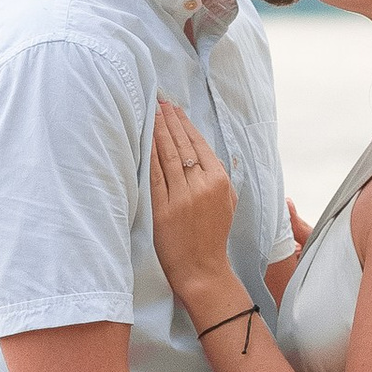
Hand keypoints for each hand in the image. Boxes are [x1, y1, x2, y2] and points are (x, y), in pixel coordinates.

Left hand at [150, 99, 239, 310]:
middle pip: (183, 145)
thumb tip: (209, 154)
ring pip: (168, 156)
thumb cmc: (213, 236)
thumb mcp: (228, 203)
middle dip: (169, 121)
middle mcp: (202, 186)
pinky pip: (154, 175)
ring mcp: (182, 197)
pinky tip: (143, 139)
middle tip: (158, 102)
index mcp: (220, 181)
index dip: (185, 124)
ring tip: (150, 113)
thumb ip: (221, 177)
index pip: (199, 145)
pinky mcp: (163, 209)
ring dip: (158, 132)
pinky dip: (149, 154)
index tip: (174, 109)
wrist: (202, 269)